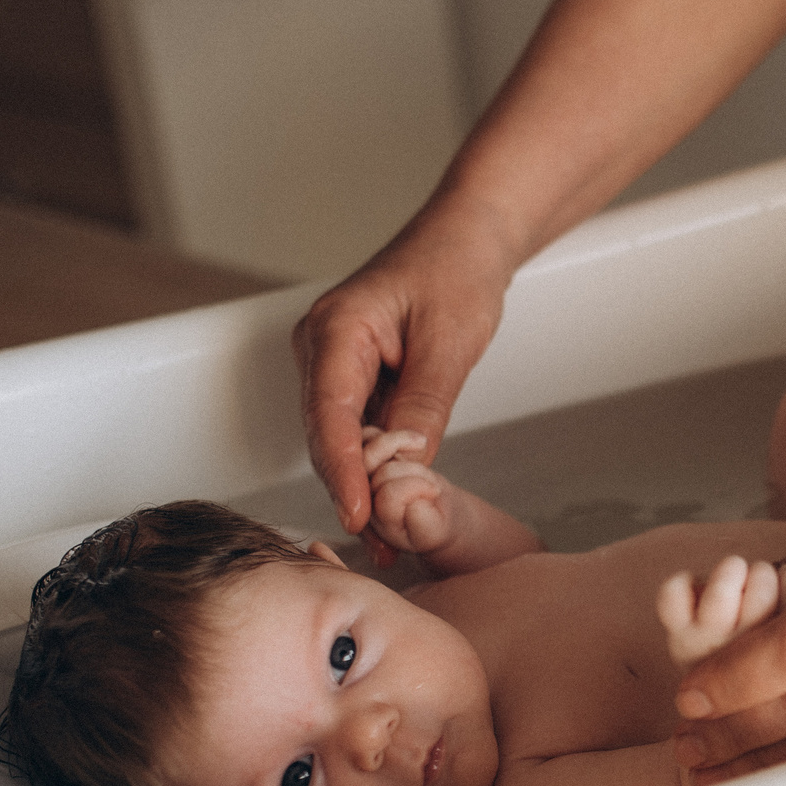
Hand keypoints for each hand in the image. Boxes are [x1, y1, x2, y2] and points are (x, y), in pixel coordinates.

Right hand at [292, 206, 517, 559]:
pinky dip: (373, 464)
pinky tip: (392, 501)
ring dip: (363, 484)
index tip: (358, 517)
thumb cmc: (457, 272)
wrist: (465, 240)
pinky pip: (354, 428)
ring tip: (392, 538)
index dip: (343, 473)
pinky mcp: (350, 376)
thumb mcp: (450, 343)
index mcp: (337, 329)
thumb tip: (407, 466)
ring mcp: (331, 362)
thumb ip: (425, 405)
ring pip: (338, 438)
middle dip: (353, 490)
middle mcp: (320, 347)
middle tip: (385, 545)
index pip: (330, 414)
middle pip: (327, 434)